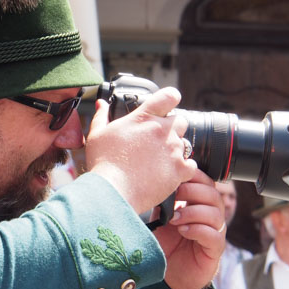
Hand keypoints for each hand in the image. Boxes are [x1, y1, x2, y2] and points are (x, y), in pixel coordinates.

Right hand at [86, 88, 196, 212]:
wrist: (113, 192)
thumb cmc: (103, 163)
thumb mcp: (97, 135)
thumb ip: (102, 116)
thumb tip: (101, 104)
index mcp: (144, 117)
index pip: (169, 96)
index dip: (171, 98)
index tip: (168, 105)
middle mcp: (162, 130)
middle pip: (181, 120)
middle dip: (172, 128)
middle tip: (158, 140)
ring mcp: (173, 149)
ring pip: (185, 144)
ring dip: (175, 150)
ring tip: (157, 162)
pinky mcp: (179, 170)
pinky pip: (192, 165)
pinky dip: (184, 169)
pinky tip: (169, 173)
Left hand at [154, 172, 224, 288]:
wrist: (171, 275)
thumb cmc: (168, 243)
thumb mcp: (161, 218)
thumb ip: (163, 201)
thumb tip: (155, 182)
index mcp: (199, 203)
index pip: (205, 182)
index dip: (194, 176)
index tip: (176, 176)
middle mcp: (210, 215)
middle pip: (213, 194)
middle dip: (193, 191)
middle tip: (175, 195)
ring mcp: (215, 232)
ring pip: (215, 213)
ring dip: (193, 212)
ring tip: (175, 219)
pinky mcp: (215, 249)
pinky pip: (214, 235)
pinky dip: (198, 230)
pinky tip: (184, 231)